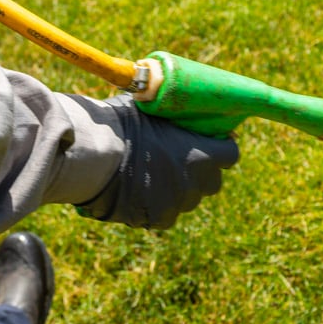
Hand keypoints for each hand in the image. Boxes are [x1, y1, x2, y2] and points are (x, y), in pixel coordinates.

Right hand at [77, 96, 239, 229]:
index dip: (221, 147)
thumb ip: (171, 115)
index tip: (210, 142)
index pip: (230, 154)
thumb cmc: (120, 125)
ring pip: (187, 199)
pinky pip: (165, 214)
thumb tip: (174, 105)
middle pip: (212, 181)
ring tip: (152, 174)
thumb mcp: (152, 109)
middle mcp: (195, 182)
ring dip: (178, 189)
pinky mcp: (157, 219)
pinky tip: (138, 190)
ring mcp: (177, 203)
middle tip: (180, 160)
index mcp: (201, 153)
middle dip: (201, 172)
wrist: (92, 157)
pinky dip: (157, 205)